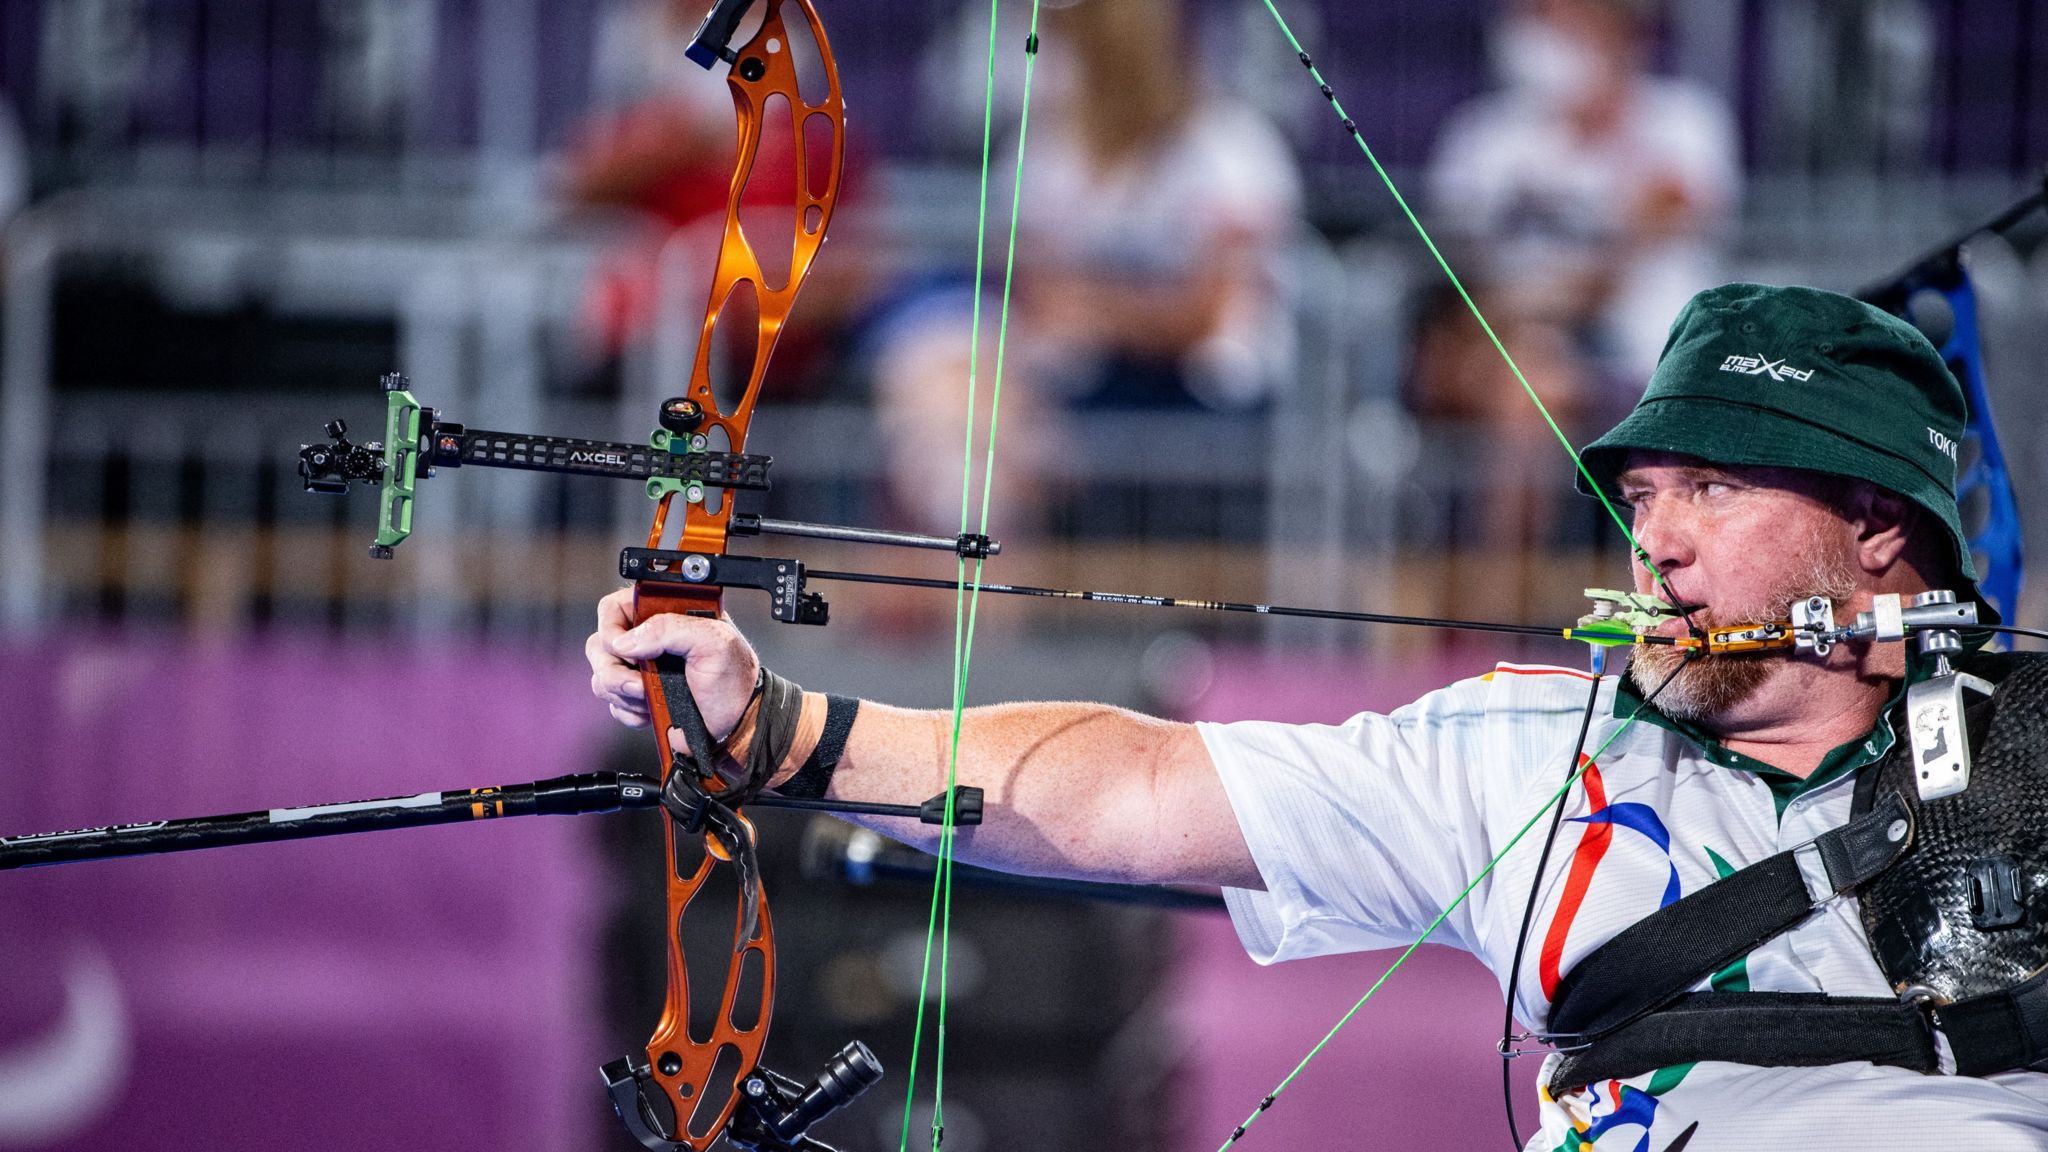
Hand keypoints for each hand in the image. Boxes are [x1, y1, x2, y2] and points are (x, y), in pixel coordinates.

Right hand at [586, 588, 762, 751]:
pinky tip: (651, 709)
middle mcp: (647, 638)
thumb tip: (626, 641)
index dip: (610, 627)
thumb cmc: (734, 679)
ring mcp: (640, 669)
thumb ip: (670, 629)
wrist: (738, 721)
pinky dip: (628, 710)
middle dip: (614, 668)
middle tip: (640, 682)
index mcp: (665, 613)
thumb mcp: (713, 641)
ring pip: (602, 675)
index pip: (615, 607)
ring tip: (651, 696)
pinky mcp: (637, 696)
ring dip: (623, 691)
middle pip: (600, 644)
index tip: (623, 647)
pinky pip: (612, 702)